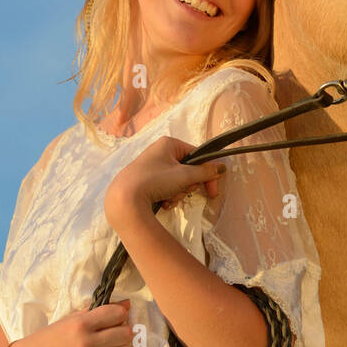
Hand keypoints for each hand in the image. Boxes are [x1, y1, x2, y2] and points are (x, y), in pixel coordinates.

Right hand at [9, 299, 136, 346]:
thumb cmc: (48, 340)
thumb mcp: (69, 320)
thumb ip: (96, 312)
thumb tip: (126, 305)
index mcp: (79, 324)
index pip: (116, 313)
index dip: (121, 313)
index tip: (118, 316)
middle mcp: (85, 344)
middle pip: (123, 332)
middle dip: (124, 329)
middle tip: (118, 330)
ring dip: (124, 346)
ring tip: (118, 345)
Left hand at [105, 135, 225, 220]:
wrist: (124, 199)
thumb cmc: (155, 181)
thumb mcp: (184, 176)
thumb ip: (204, 172)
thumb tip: (222, 168)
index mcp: (169, 144)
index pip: (197, 155)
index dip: (207, 173)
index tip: (212, 192)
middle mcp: (159, 151)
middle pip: (187, 169)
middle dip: (187, 186)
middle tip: (183, 193)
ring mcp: (151, 166)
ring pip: (177, 180)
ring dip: (177, 193)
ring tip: (169, 199)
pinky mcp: (145, 180)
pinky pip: (165, 187)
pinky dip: (167, 196)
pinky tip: (162, 202)